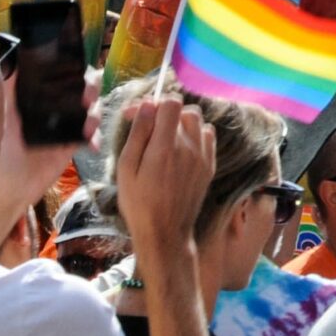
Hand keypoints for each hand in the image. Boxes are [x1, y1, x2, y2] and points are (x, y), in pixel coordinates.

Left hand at [0, 67, 95, 252]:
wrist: (8, 185)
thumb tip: (0, 71)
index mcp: (35, 92)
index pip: (59, 70)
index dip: (71, 65)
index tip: (75, 68)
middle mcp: (53, 103)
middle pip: (81, 84)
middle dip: (90, 85)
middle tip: (86, 96)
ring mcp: (65, 122)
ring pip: (91, 107)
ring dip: (95, 111)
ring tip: (88, 124)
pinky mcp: (73, 142)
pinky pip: (91, 134)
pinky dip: (95, 136)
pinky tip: (92, 145)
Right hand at [113, 96, 217, 249]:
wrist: (166, 232)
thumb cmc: (139, 204)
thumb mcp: (127, 169)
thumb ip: (138, 134)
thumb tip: (147, 104)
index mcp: (165, 147)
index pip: (171, 102)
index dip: (152, 103)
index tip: (137, 115)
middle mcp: (189, 147)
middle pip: (183, 109)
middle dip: (164, 113)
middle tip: (148, 129)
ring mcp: (203, 156)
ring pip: (197, 120)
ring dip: (180, 122)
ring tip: (164, 138)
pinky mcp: (209, 165)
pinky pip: (207, 135)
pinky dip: (195, 134)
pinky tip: (180, 148)